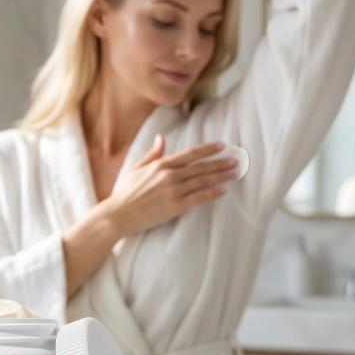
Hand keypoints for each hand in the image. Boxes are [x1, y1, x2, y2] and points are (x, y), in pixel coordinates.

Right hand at [102, 134, 235, 238]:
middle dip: (221, 163)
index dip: (208, 149)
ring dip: (221, 176)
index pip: (190, 154)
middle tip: (236, 160)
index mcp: (160, 165)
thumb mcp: (136, 169)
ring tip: (234, 172)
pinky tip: (223, 190)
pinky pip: (199, 198)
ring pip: (203, 181)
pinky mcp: (175, 206)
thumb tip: (162, 138)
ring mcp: (173, 191)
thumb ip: (152, 154)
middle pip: (201, 167)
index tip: (222, 146)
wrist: (117, 215)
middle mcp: (169, 176)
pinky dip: (212, 193)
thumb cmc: (125, 194)